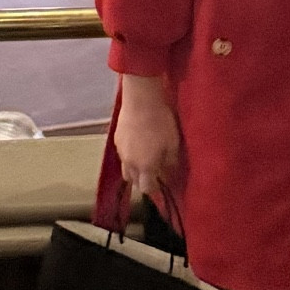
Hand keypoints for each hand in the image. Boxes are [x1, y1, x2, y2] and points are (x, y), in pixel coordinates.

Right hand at [113, 78, 180, 200]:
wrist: (141, 100)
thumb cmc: (161, 122)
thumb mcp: (173, 144)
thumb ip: (171, 163)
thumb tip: (170, 174)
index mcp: (145, 167)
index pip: (146, 189)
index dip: (155, 189)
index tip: (162, 184)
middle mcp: (130, 163)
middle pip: (134, 182)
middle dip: (143, 181)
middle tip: (155, 171)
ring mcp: (120, 151)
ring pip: (126, 169)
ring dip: (135, 169)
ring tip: (145, 158)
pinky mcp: (116, 139)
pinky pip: (122, 155)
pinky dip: (130, 155)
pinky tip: (138, 144)